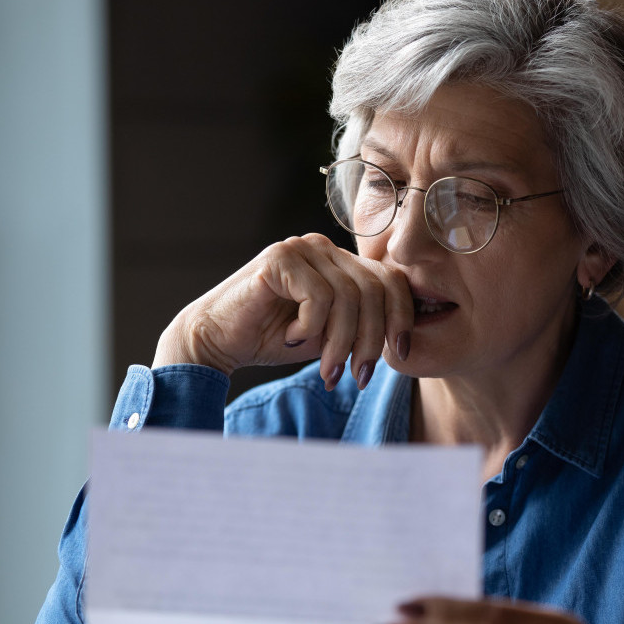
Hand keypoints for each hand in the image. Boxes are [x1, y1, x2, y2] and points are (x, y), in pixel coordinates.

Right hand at [152, 234, 412, 389]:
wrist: (217, 341)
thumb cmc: (273, 339)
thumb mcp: (332, 335)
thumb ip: (364, 327)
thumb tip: (407, 341)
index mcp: (341, 261)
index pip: (391, 280)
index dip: (401, 319)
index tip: (400, 355)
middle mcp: (324, 247)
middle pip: (374, 290)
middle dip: (371, 340)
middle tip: (356, 376)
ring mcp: (301, 248)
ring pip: (349, 297)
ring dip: (341, 343)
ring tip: (327, 369)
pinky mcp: (278, 259)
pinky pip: (318, 297)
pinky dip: (310, 327)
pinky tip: (291, 337)